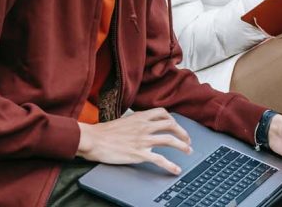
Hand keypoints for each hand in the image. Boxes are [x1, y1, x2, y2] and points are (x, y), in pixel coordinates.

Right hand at [76, 108, 191, 173]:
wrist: (93, 139)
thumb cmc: (104, 132)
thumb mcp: (123, 121)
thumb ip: (135, 122)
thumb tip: (142, 127)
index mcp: (140, 117)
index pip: (163, 113)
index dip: (172, 119)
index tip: (176, 126)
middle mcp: (144, 126)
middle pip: (171, 125)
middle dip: (183, 132)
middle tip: (187, 140)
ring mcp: (143, 140)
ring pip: (170, 140)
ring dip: (182, 146)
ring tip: (188, 151)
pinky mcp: (139, 154)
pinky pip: (159, 159)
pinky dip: (170, 165)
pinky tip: (176, 169)